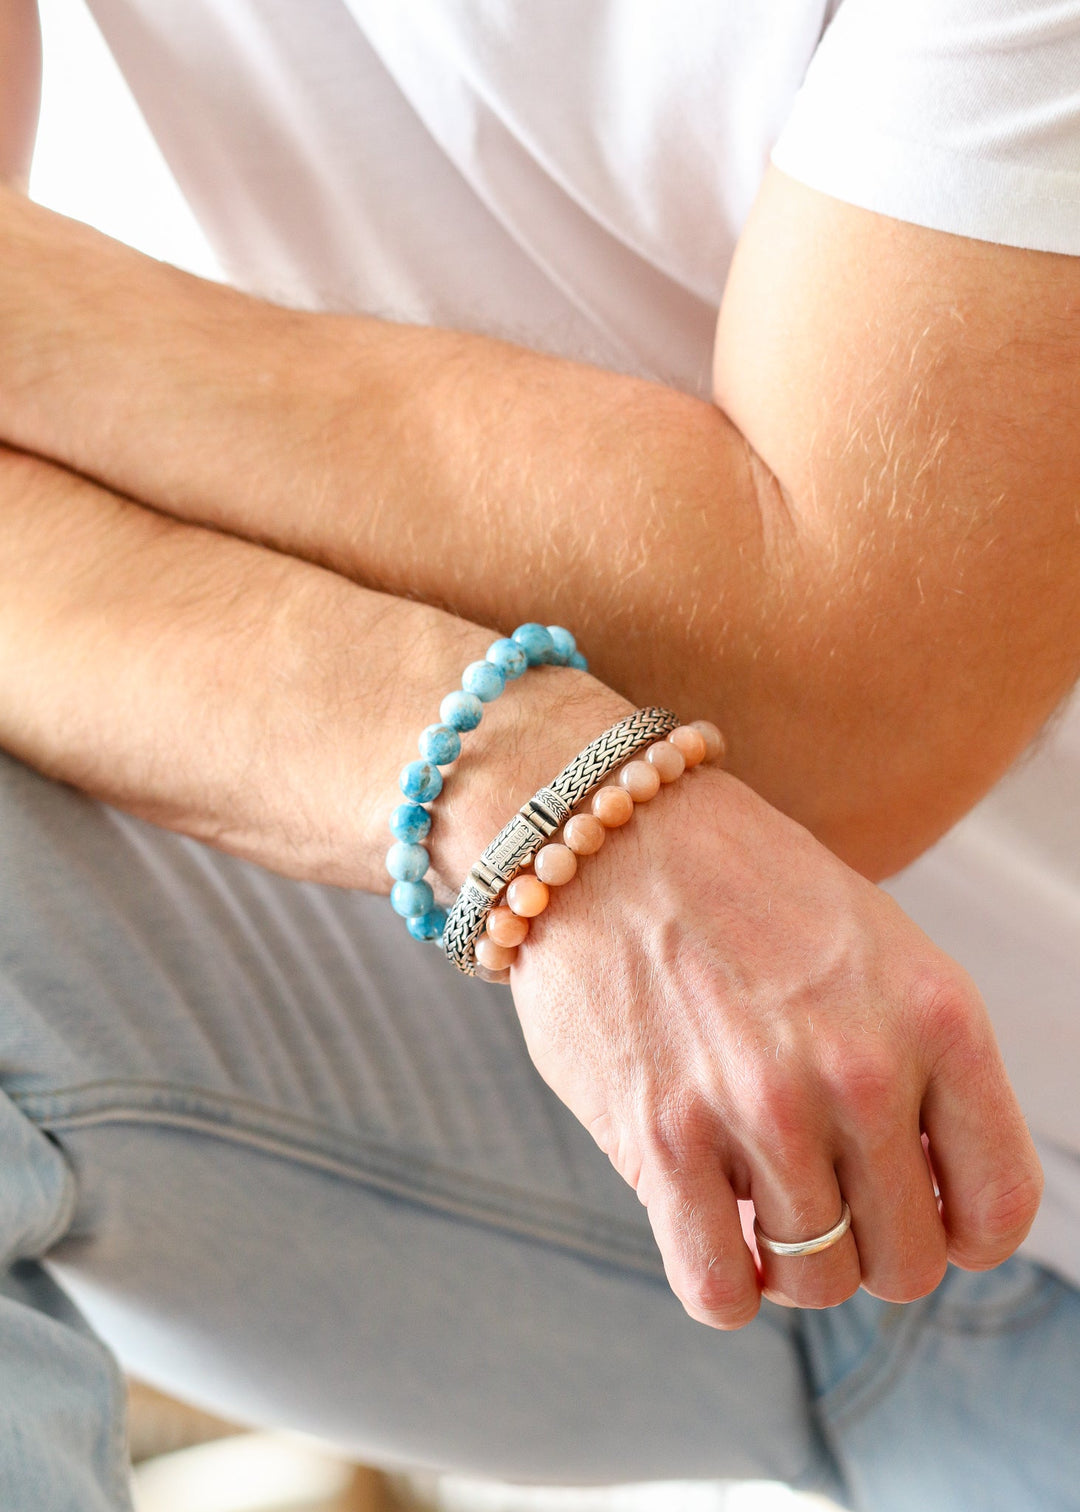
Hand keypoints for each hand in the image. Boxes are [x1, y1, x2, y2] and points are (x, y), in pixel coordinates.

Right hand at [510, 765, 1042, 1326]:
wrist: (606, 833)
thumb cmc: (742, 886)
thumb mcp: (876, 945)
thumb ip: (918, 1064)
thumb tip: (926, 1199)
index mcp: (938, 1015)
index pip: (998, 1208)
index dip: (961, 1233)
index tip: (918, 1214)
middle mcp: (862, 1068)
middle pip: (905, 1263)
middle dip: (867, 1250)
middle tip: (820, 1199)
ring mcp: (761, 1108)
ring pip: (816, 1283)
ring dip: (789, 1262)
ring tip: (757, 1200)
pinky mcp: (664, 1138)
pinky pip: (720, 1290)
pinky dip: (725, 1285)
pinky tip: (711, 1230)